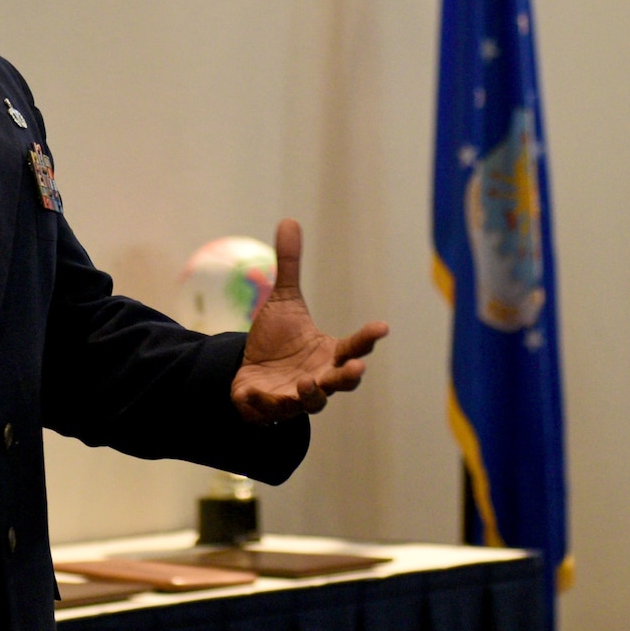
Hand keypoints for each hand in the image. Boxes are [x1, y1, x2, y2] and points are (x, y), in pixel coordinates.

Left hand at [229, 219, 388, 422]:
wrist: (247, 372)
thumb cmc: (275, 341)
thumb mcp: (283, 300)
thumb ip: (290, 266)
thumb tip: (289, 221)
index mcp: (328, 353)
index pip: (353, 346)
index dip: (368, 338)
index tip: (382, 327)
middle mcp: (319, 378)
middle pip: (342, 381)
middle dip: (349, 376)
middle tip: (355, 367)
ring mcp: (296, 397)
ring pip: (313, 402)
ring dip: (313, 394)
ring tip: (309, 381)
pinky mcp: (270, 408)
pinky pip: (272, 410)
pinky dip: (266, 403)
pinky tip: (258, 393)